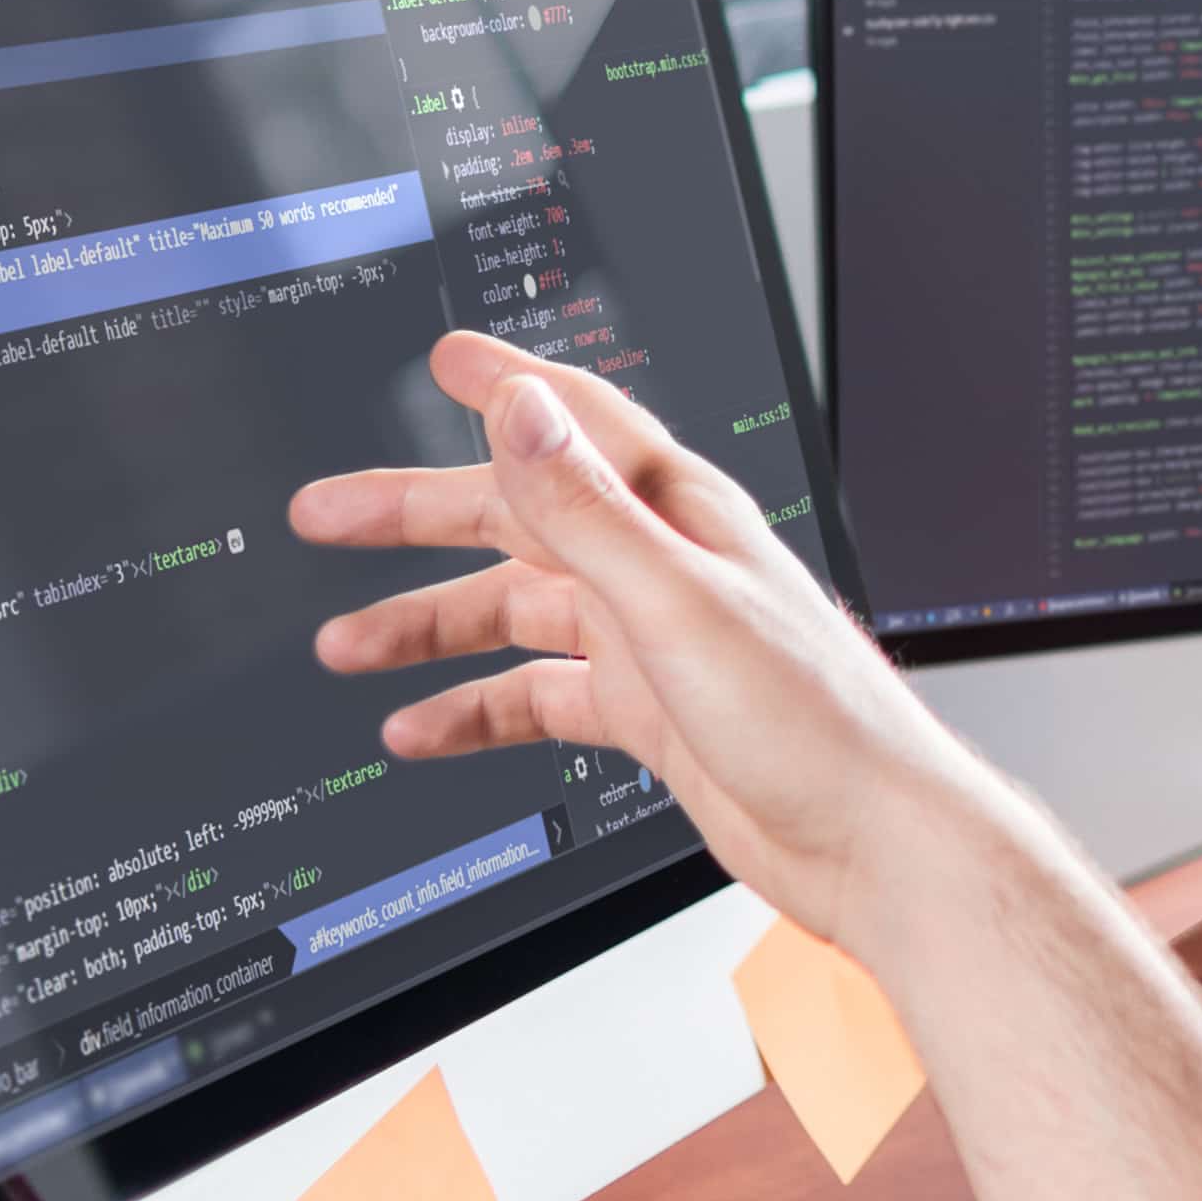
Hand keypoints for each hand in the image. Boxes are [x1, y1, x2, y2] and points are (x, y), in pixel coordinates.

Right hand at [288, 333, 992, 951]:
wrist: (871, 842)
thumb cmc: (816, 719)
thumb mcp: (678, 601)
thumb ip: (590, 508)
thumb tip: (522, 412)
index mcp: (678, 514)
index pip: (577, 423)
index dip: (507, 386)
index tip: (446, 359)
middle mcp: (661, 567)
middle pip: (518, 521)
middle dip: (418, 516)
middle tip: (331, 514)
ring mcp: (652, 642)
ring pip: (517, 615)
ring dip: (433, 626)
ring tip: (348, 645)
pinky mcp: (650, 713)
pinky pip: (540, 698)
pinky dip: (477, 710)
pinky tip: (422, 728)